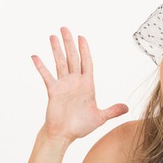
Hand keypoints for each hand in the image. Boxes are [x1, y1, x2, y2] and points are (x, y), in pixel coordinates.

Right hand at [31, 27, 127, 142]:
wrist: (65, 135)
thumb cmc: (81, 126)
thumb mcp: (100, 117)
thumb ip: (112, 111)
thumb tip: (127, 108)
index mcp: (87, 85)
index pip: (87, 63)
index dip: (85, 49)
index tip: (81, 37)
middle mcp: (75, 82)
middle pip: (73, 58)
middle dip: (69, 43)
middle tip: (65, 28)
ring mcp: (63, 85)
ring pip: (60, 63)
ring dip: (56, 50)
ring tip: (52, 36)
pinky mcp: (53, 91)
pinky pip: (47, 76)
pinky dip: (41, 67)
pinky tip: (35, 56)